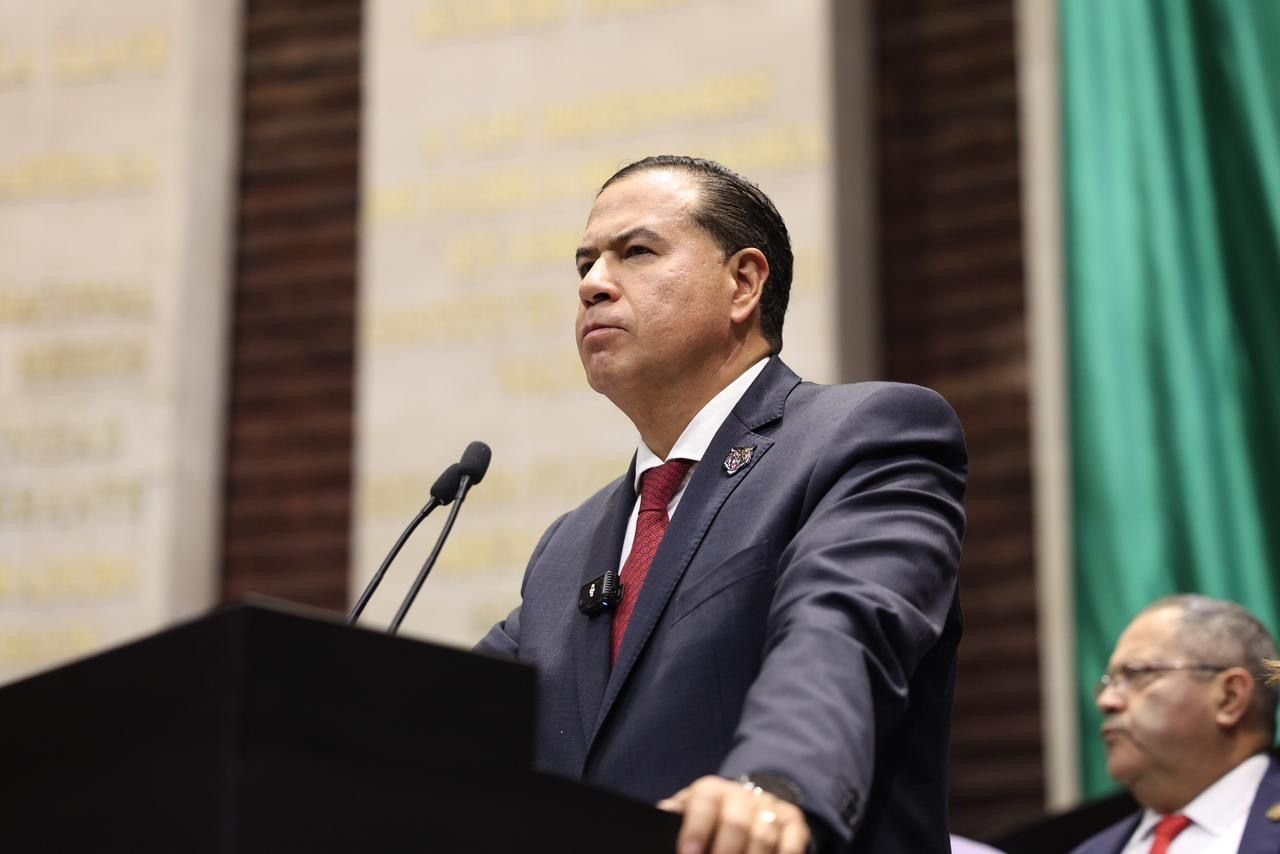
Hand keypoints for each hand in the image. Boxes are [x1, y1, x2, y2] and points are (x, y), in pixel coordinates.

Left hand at [658, 775, 810, 853]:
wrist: (751, 803)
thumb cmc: (710, 815)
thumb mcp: (690, 809)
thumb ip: (675, 814)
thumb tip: (660, 817)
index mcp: (711, 791)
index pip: (703, 805)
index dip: (696, 830)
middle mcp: (743, 795)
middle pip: (736, 824)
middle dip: (725, 852)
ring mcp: (770, 808)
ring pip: (763, 838)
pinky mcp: (793, 823)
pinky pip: (792, 845)